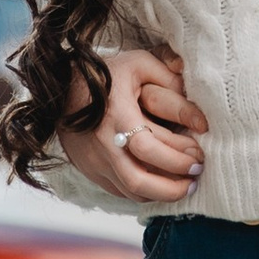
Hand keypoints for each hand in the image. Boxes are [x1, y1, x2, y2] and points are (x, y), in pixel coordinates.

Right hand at [58, 48, 207, 198]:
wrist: (60, 89)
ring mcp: (95, 161)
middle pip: (140, 180)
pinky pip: (121, 192)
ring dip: (162, 194)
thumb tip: (194, 101)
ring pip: (131, 192)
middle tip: (196, 177)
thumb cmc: (104, 75)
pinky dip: (144, 193)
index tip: (199, 159)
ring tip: (184, 187)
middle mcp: (104, 144)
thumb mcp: (137, 64)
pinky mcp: (91, 171)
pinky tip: (160, 184)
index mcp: (118, 117)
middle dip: (174, 186)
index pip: (150, 149)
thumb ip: (169, 77)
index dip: (178, 160)